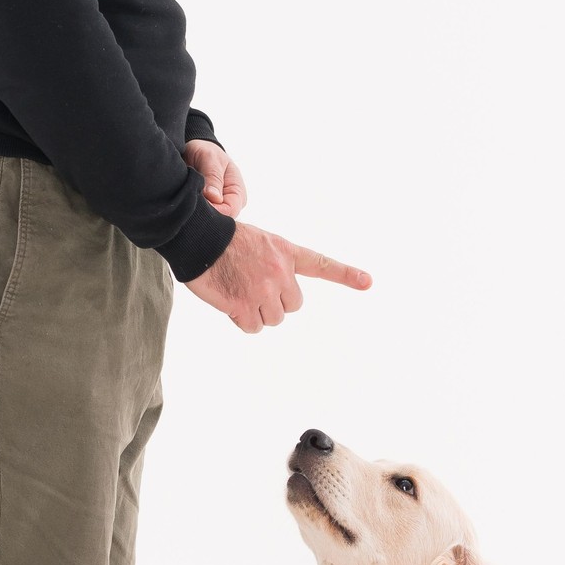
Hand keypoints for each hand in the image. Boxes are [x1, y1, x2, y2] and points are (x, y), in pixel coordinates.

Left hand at [184, 139, 246, 216]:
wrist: (197, 149)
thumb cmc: (206, 151)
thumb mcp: (209, 158)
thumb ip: (213, 177)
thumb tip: (215, 197)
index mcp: (238, 192)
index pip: (230, 211)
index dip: (215, 211)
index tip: (198, 202)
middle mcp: (231, 202)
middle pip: (221, 218)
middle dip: (205, 212)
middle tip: (188, 200)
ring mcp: (220, 206)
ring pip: (211, 218)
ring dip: (199, 210)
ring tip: (186, 197)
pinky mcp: (209, 207)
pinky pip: (203, 214)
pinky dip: (194, 209)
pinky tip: (186, 201)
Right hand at [184, 222, 372, 332]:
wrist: (197, 237)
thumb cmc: (223, 239)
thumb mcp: (260, 242)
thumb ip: (276, 264)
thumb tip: (278, 292)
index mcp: (285, 253)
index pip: (321, 265)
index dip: (346, 274)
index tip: (368, 281)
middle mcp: (280, 273)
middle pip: (291, 306)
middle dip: (276, 302)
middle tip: (254, 286)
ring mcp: (263, 291)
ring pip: (272, 319)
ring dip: (257, 312)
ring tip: (239, 290)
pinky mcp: (244, 307)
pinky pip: (252, 327)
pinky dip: (242, 320)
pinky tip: (230, 301)